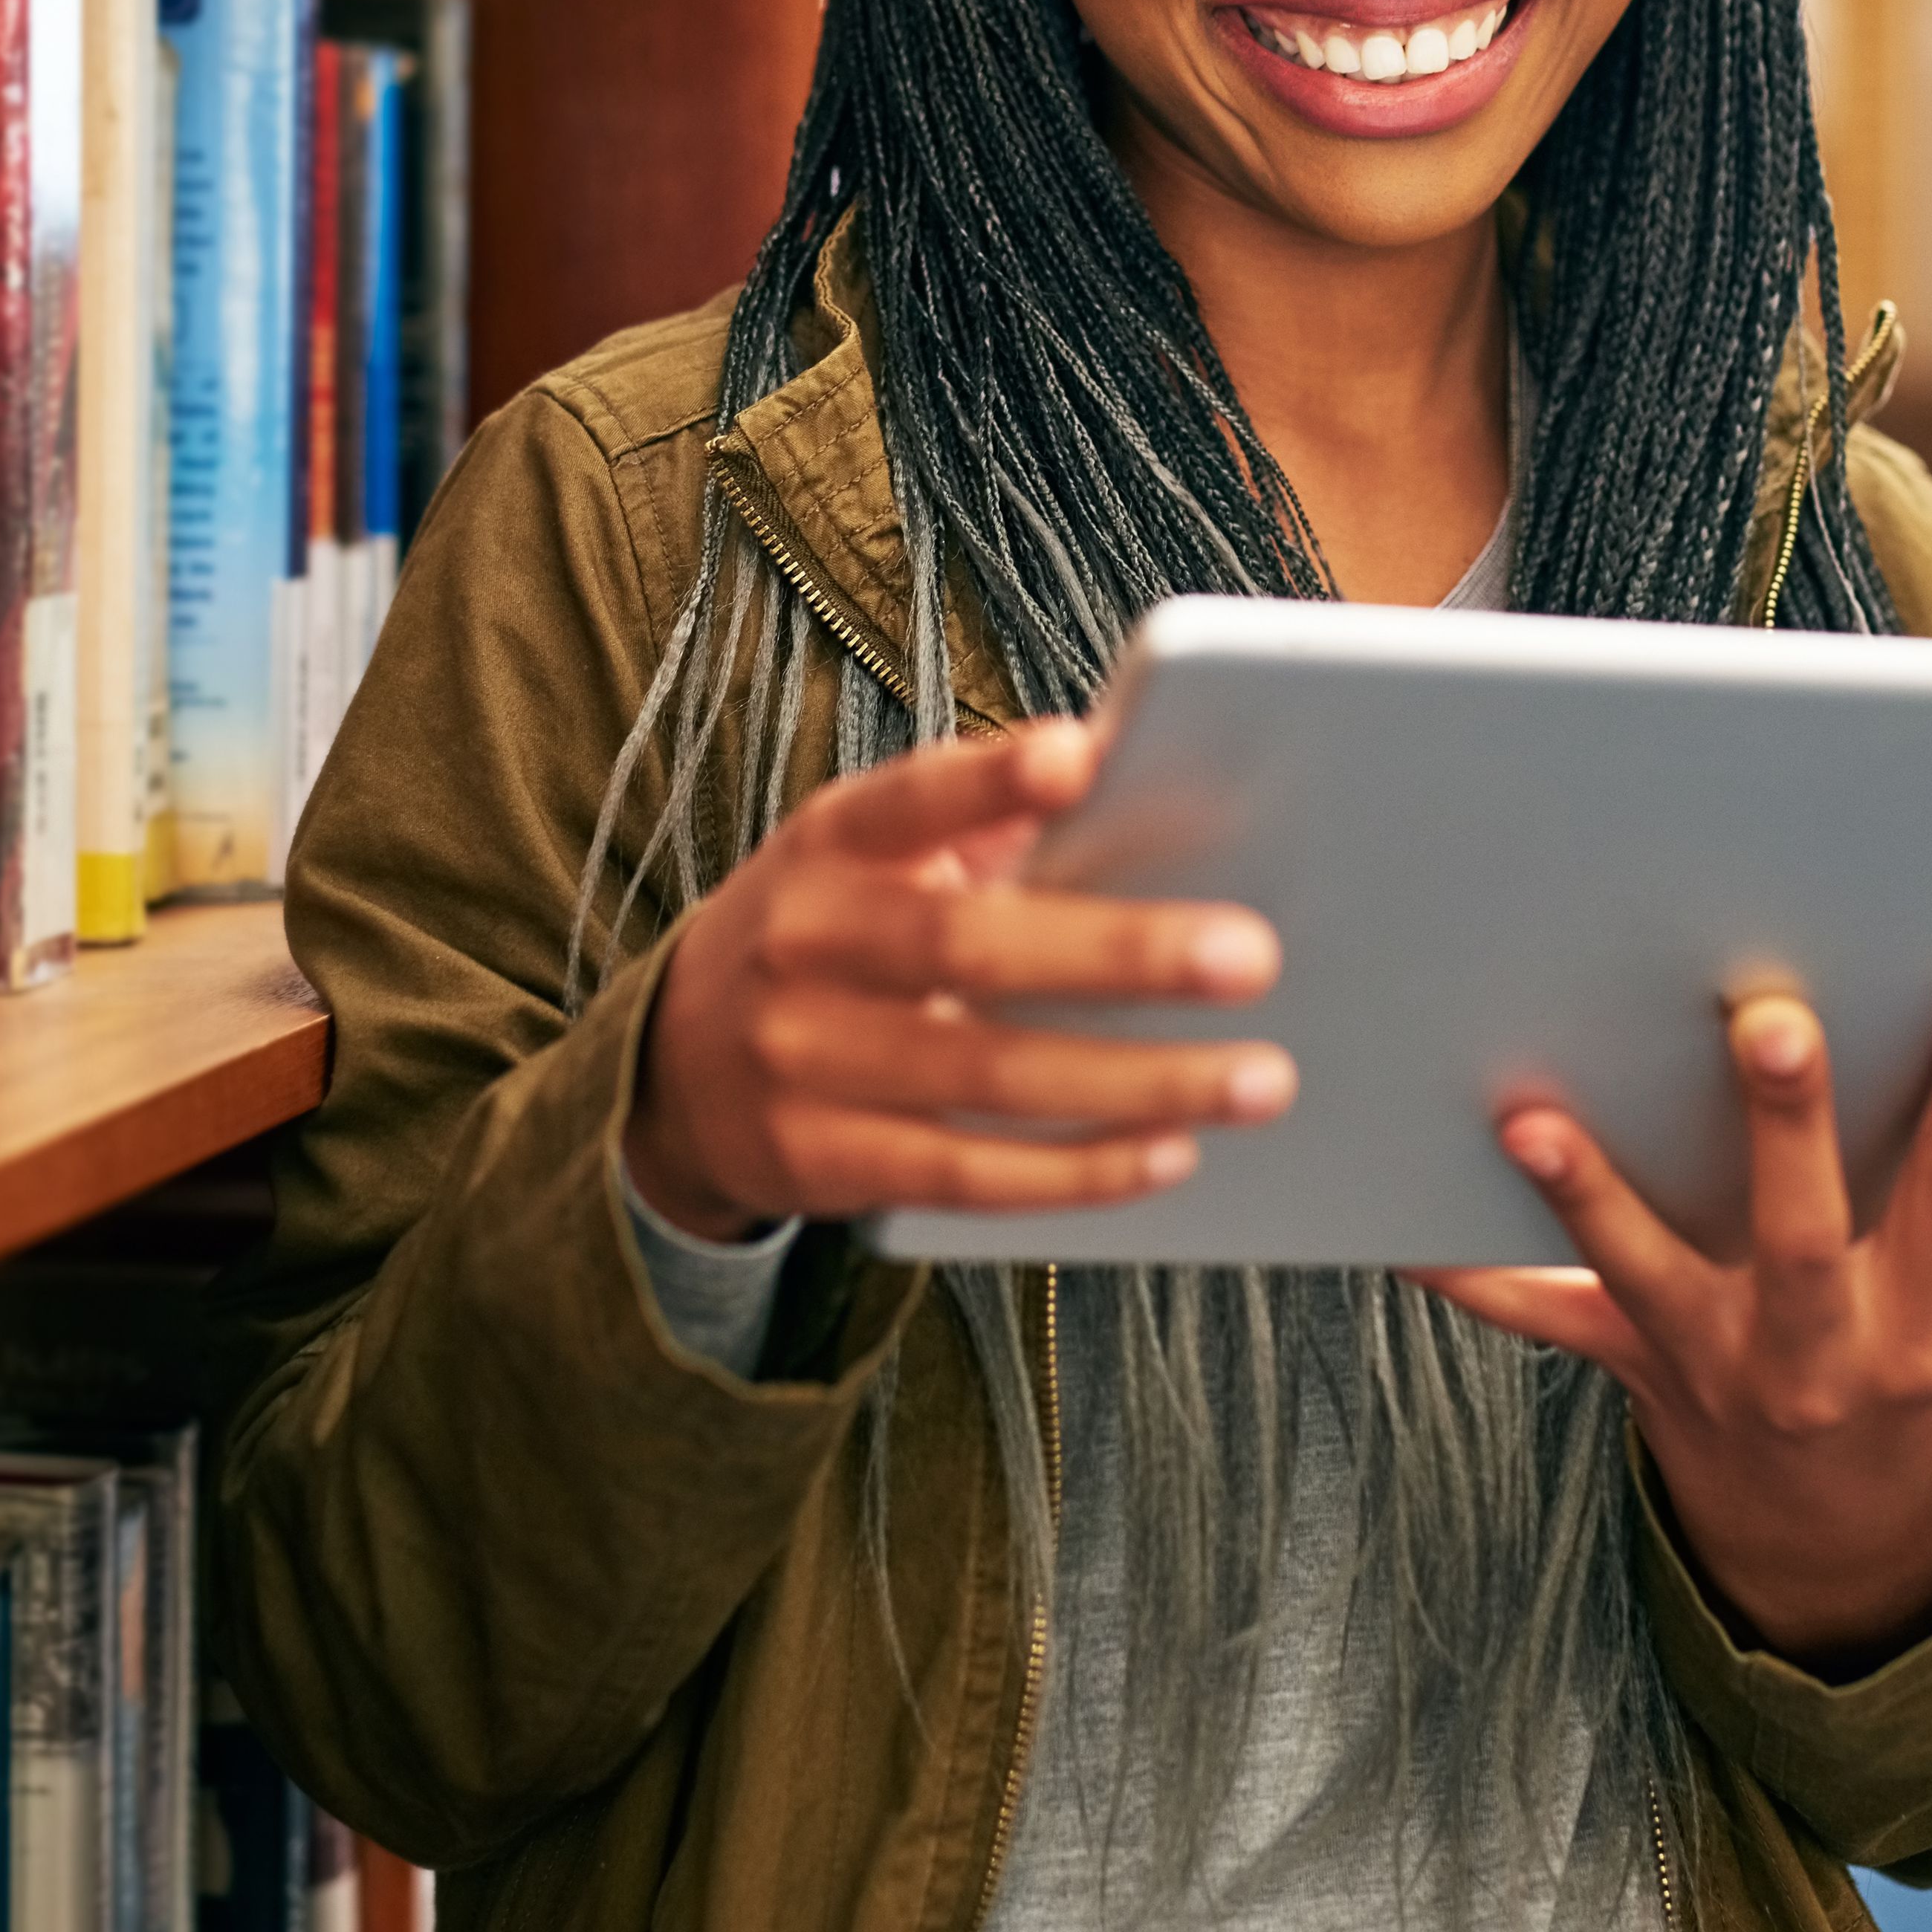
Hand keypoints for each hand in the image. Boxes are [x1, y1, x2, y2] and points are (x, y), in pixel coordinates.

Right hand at [623, 719, 1293, 1240]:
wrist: (673, 1065)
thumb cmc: (831, 930)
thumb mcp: (869, 853)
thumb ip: (982, 824)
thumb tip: (1133, 787)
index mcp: (829, 842)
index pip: (910, 800)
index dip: (988, 782)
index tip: (1078, 758)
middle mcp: (805, 943)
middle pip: (970, 949)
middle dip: (1119, 951)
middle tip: (1251, 953)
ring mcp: (803, 1060)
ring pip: (988, 1077)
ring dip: (1138, 1080)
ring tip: (1258, 1077)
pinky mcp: (822, 1160)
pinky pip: (966, 1174)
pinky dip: (1076, 1167)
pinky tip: (1169, 1148)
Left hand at [1420, 989, 1931, 1668]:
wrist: (1831, 1565)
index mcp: (1921, 1333)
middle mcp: (1810, 1352)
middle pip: (1797, 1233)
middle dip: (1786, 1128)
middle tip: (1769, 1015)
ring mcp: (1707, 1362)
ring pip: (1643, 1271)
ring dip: (1588, 1193)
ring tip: (1531, 1111)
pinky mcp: (1627, 1362)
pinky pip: (1539, 1319)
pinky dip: (1470, 1275)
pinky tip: (1399, 1220)